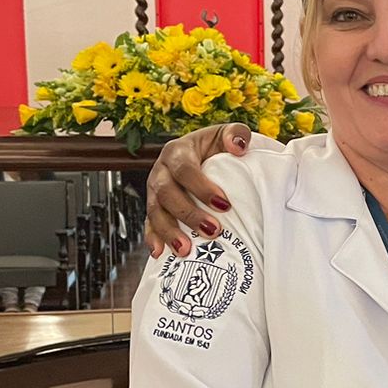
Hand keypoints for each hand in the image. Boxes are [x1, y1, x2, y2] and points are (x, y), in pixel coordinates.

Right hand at [144, 122, 252, 256]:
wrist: (202, 155)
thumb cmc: (216, 146)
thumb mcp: (226, 134)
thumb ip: (235, 133)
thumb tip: (238, 146)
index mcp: (177, 152)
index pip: (185, 169)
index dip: (201, 187)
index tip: (224, 204)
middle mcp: (161, 171)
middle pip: (167, 193)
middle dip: (188, 214)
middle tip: (213, 231)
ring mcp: (154, 191)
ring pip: (155, 212)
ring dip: (169, 232)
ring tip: (186, 249)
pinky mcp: (155, 209)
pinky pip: (149, 224)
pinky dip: (153, 239)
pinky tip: (160, 254)